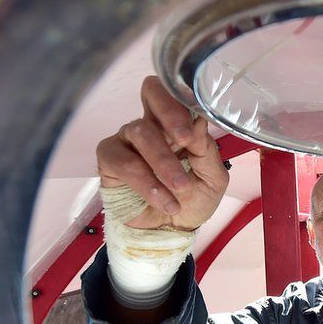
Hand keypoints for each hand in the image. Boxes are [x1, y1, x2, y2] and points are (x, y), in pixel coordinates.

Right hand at [96, 76, 228, 230]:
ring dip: (164, 163)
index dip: (183, 102)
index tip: (195, 128)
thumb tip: (198, 122)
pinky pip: (125, 162)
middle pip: (151, 92)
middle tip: (185, 140)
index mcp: (177, 123)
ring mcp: (128, 140)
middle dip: (170, 113)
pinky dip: (148, 183)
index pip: (175, 92)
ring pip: (141, 132)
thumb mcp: (213, 179)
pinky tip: (164, 200)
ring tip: (181, 188)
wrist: (173, 232)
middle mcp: (151, 124)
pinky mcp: (110, 160)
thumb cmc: (192, 200)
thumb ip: (206, 151)